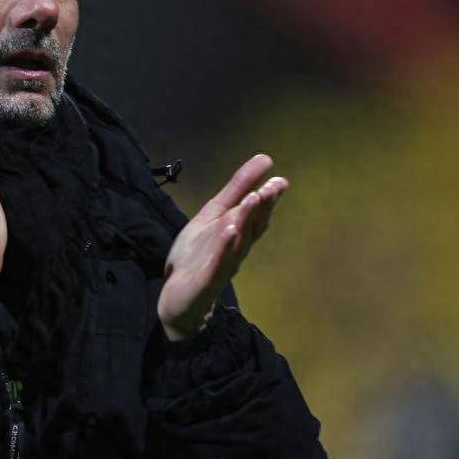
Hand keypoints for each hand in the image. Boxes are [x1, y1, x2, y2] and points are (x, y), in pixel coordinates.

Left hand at [157, 154, 287, 339]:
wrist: (178, 298)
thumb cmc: (198, 254)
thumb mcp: (214, 215)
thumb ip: (236, 190)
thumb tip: (265, 160)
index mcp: (238, 233)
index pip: (256, 215)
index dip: (268, 199)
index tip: (280, 181)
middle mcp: (235, 250)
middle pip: (251, 227)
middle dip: (261, 207)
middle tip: (271, 188)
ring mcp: (222, 265)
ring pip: (237, 242)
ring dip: (246, 221)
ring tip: (253, 199)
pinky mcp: (206, 281)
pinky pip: (218, 264)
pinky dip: (224, 248)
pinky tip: (230, 232)